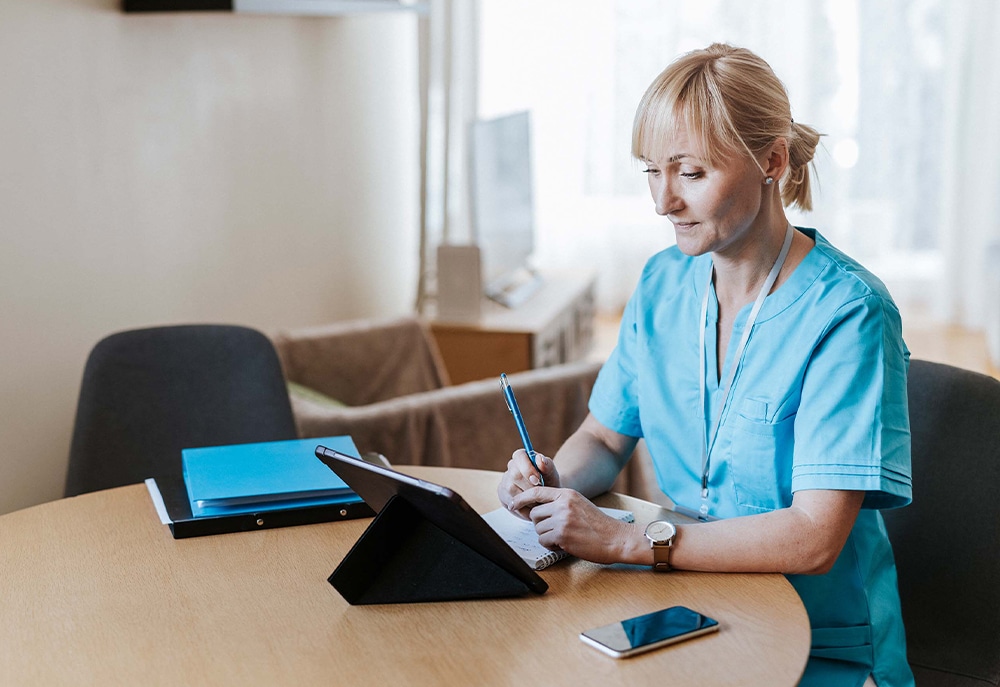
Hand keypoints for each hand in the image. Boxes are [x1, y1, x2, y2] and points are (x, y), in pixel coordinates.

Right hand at [497, 449, 559, 518]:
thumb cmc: (549, 482)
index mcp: (522, 457)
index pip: (519, 456)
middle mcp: (511, 467)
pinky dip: (523, 508)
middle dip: (529, 486)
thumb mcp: (552, 474)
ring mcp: (505, 481)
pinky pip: (510, 502)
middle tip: (540, 494)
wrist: (546, 497)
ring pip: (511, 490)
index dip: (527, 468)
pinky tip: (532, 508)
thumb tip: (539, 458)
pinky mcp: (503, 495)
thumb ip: (547, 466)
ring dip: (527, 498)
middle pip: (514, 475)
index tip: (538, 480)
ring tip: (538, 502)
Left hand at [510, 486, 638, 564]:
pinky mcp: (562, 535)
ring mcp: (562, 519)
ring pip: (537, 528)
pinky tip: (564, 544)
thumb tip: (538, 508)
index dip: (522, 498)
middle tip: (553, 529)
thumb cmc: (598, 524)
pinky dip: (551, 545)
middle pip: (534, 513)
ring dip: (546, 535)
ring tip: (563, 537)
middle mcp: (563, 504)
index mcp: (567, 494)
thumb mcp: (579, 504)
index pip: (536, 491)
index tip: (513, 504)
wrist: (615, 538)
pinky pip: (543, 541)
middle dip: (540, 523)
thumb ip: (561, 502)